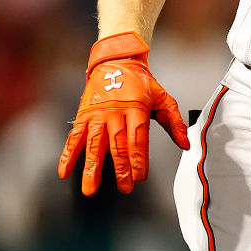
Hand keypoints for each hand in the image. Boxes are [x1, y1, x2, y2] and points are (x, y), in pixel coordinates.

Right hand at [58, 32, 188, 195]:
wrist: (117, 61)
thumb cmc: (141, 82)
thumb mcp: (162, 97)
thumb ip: (174, 122)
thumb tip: (185, 144)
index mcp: (137, 109)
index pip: (138, 139)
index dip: (139, 160)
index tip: (140, 177)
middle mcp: (115, 112)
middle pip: (117, 145)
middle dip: (120, 169)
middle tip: (124, 188)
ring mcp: (98, 114)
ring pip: (94, 144)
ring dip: (91, 168)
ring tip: (90, 189)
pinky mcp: (84, 115)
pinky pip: (74, 137)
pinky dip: (68, 155)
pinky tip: (65, 172)